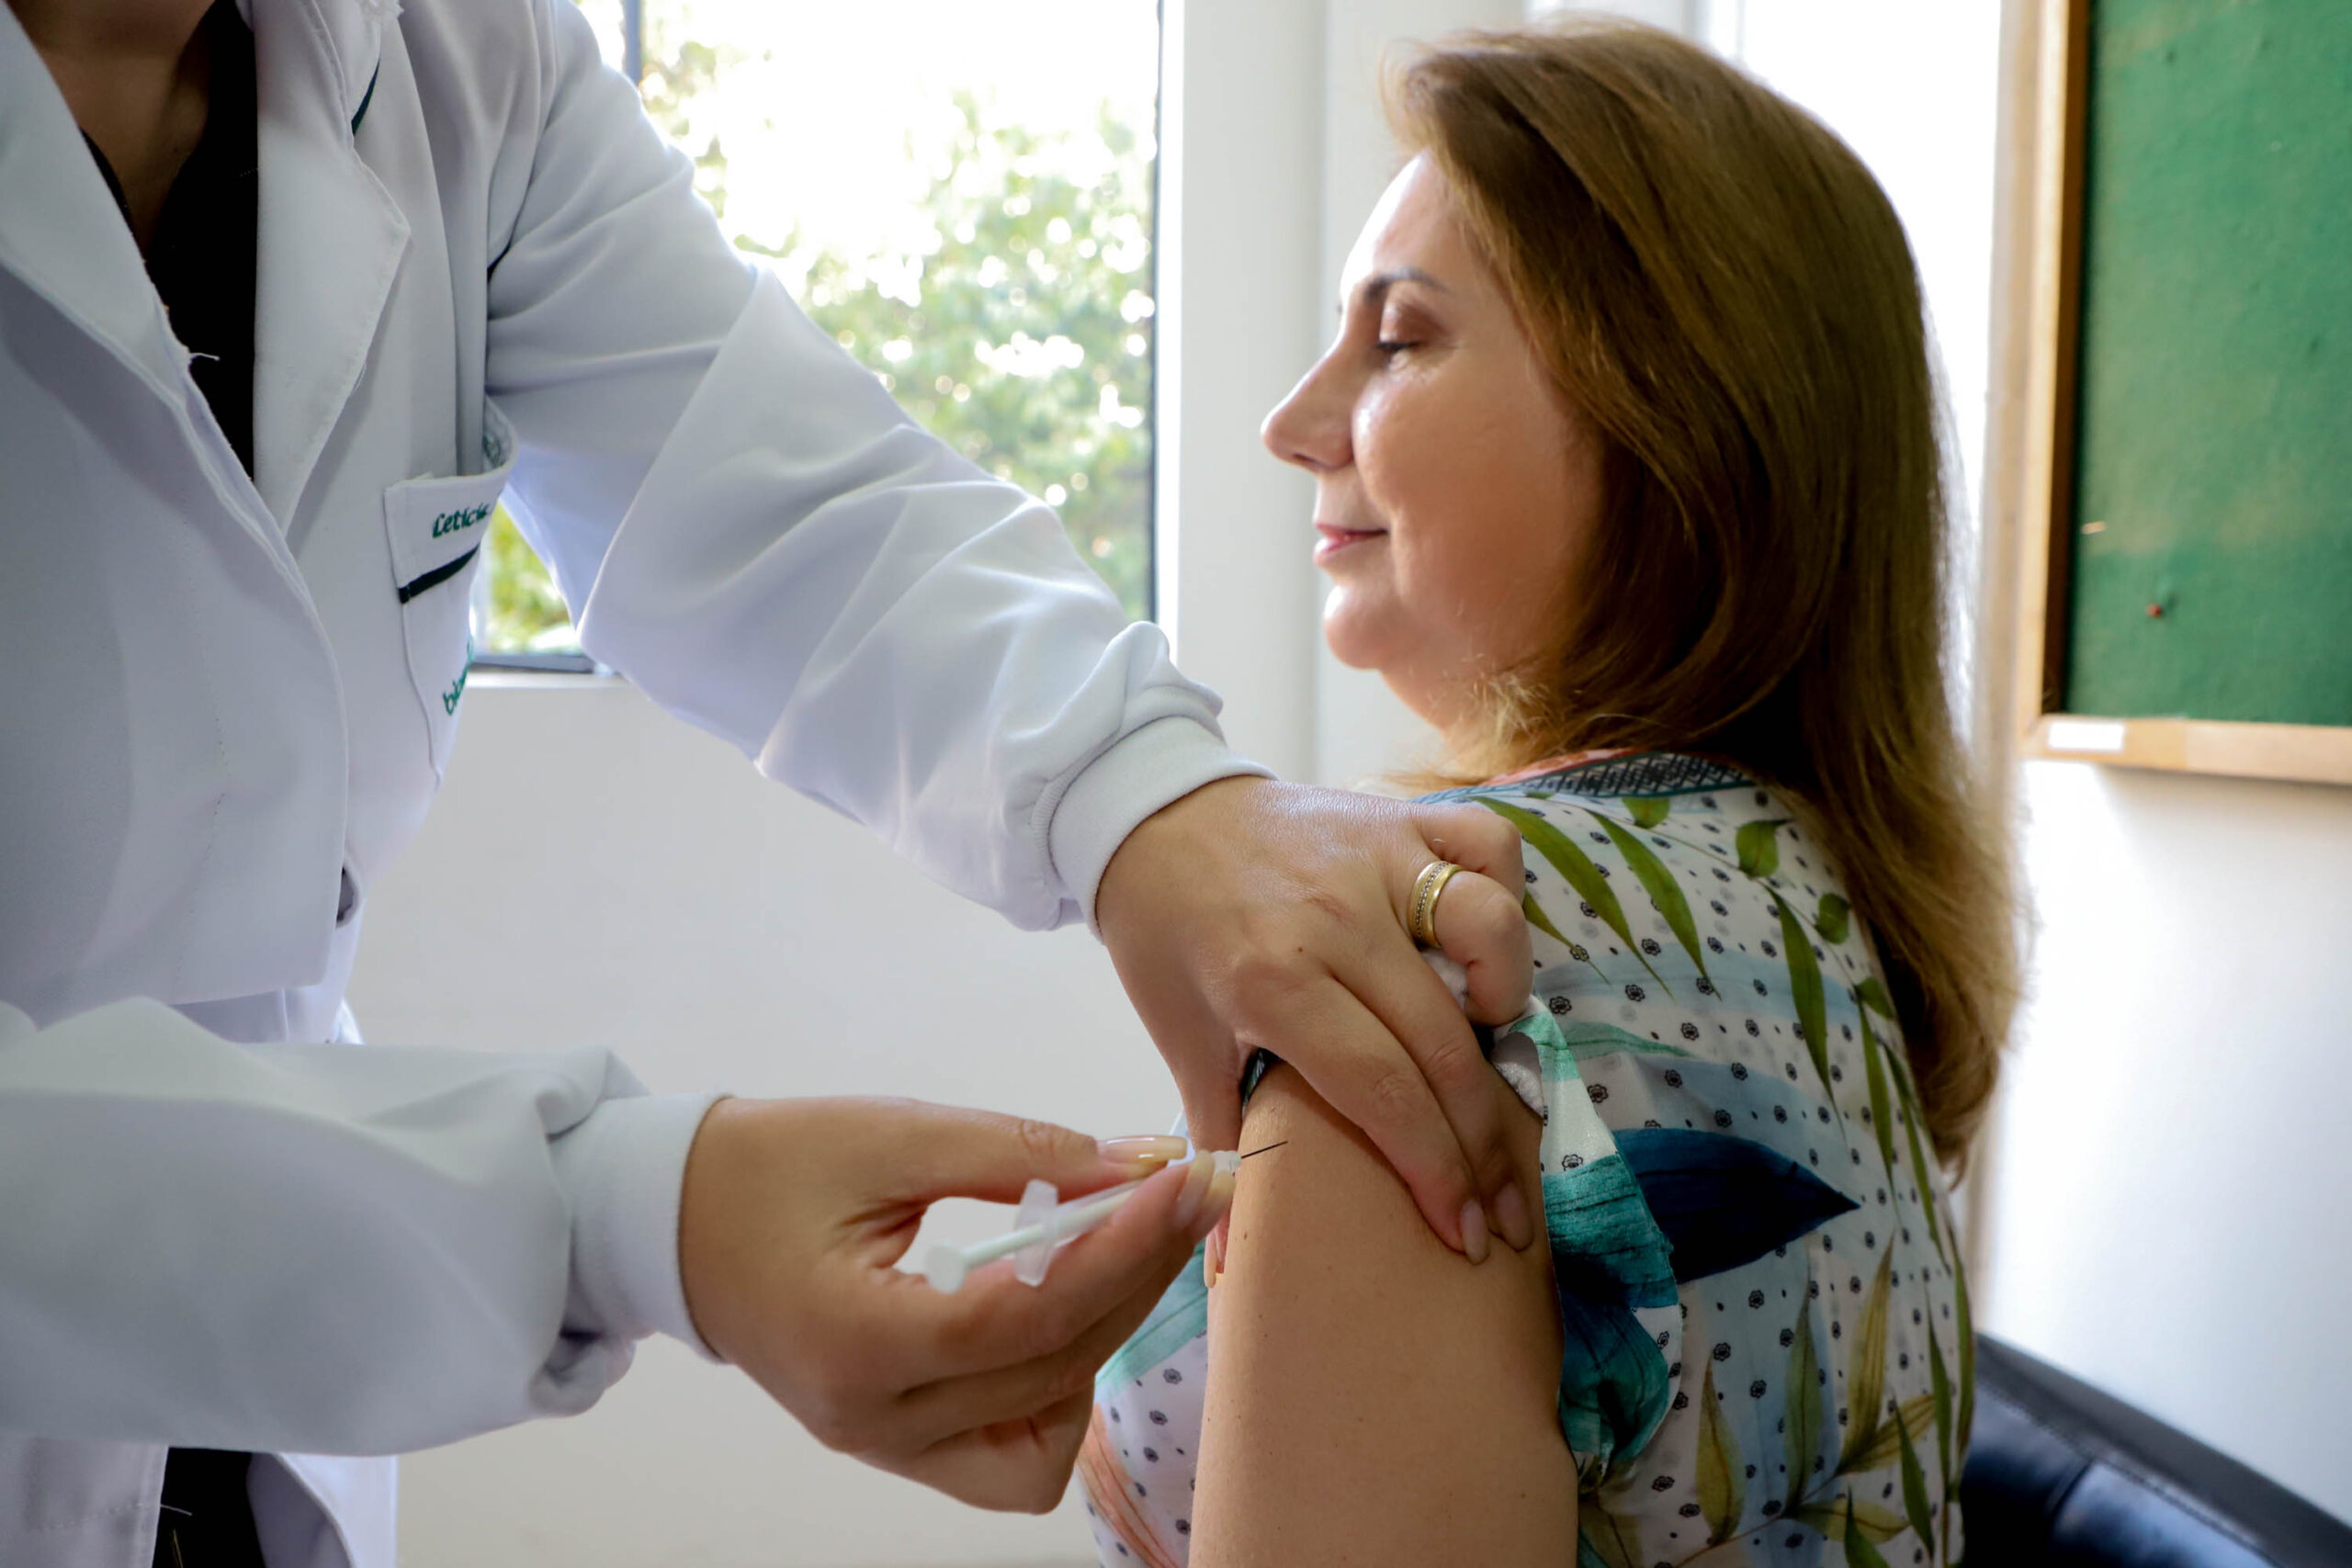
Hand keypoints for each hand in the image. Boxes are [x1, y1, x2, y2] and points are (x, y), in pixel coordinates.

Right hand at [678, 1099, 1228, 1511]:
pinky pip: (1008, 1459)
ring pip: (1042, 1443)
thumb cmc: (768, 1165)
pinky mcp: (898, 1444)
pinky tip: (1056, 1313)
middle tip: (1184, 1193)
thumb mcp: (889, 1133)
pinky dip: (1053, 1395)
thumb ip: (1018, 1152)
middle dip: (1134, 1276)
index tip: (1185, 1182)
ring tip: (1113, 1252)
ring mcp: (884, 1446)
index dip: (1121, 1250)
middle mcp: (873, 1420)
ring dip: (1098, 1345)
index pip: (1027, 1316)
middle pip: (1051, 1372)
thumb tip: (1138, 1166)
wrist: (671, 1221)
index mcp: (856, 1342)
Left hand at [1094, 776, 1535, 1259]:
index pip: (1383, 1090)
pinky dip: (1506, 890)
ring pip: (1489, 929)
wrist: (1150, 815)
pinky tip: (1483, 941)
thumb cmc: (1168, 937)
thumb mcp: (1183, 1042)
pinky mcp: (1400, 813)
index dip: (1436, 1170)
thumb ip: (1225, 1141)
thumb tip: (1233, 1259)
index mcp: (1274, 982)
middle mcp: (1337, 918)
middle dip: (1486, 1142)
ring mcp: (1378, 856)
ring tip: (1486, 1038)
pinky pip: (1488, 844)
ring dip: (1505, 998)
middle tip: (1507, 1205)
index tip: (1467, 1232)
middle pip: (1445, 1041)